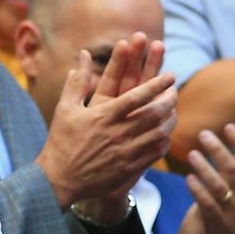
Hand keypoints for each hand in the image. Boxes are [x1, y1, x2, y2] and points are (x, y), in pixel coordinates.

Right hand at [37, 35, 177, 221]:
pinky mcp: (130, 168)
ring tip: (173, 111)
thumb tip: (84, 54)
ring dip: (170, 120)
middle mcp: (118, 133)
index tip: (170, 75)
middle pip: (154, 113)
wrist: (60, 179)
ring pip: (159, 133)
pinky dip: (164, 141)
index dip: (157, 84)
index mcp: (104, 115)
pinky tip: (164, 134)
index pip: (137, 96)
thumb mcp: (65, 108)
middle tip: (175, 91)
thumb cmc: (61, 141)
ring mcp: (126, 152)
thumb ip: (78, 81)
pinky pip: (156, 153)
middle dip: (169, 100)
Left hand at [166, 124, 234, 233]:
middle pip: (233, 169)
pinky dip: (198, 191)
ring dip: (206, 168)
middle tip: (204, 134)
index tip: (229, 127)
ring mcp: (231, 211)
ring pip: (219, 186)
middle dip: (219, 151)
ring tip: (192, 154)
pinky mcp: (218, 223)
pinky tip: (188, 179)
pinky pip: (208, 205)